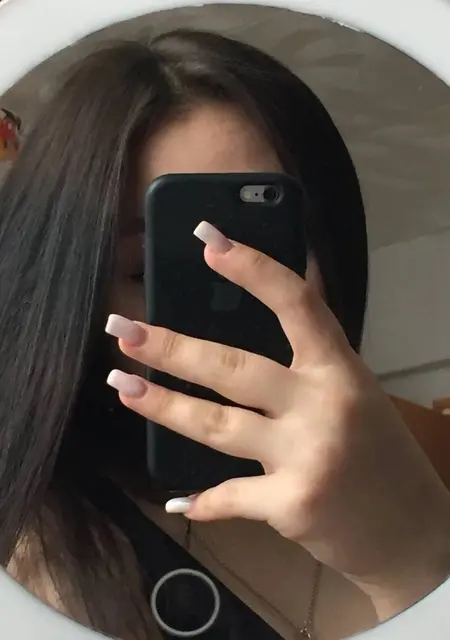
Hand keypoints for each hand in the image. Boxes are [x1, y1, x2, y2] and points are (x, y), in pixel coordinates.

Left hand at [106, 221, 449, 619]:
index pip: (295, 303)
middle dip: (171, 348)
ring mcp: (306, 456)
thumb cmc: (380, 453)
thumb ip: (313, 357)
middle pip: (233, 368)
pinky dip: (202, 502)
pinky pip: (229, 497)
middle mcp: (323, 405)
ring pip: (216, 426)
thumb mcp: (354, 392)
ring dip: (163, 406)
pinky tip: (180, 501)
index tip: (207, 239)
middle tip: (121, 328)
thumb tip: (280, 301)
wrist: (412, 531)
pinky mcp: (292, 505)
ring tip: (123, 387)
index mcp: (340, 369)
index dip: (251, 268)